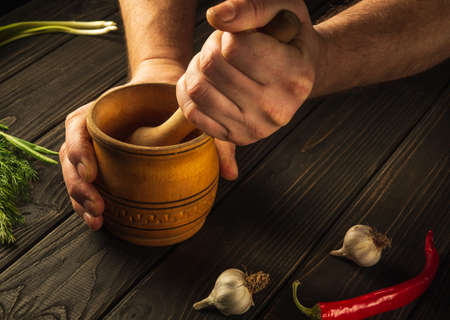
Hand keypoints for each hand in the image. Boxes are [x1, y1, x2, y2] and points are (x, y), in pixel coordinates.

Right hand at [60, 59, 237, 229]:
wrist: (164, 87)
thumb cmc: (174, 97)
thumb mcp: (194, 112)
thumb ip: (214, 139)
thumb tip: (231, 174)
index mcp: (107, 110)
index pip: (79, 126)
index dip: (80, 150)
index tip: (91, 172)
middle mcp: (97, 128)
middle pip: (72, 156)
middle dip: (78, 186)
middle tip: (97, 207)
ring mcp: (98, 145)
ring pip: (75, 172)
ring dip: (80, 199)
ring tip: (96, 220)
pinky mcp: (105, 160)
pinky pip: (88, 180)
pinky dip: (87, 200)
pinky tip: (100, 219)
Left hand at [176, 0, 323, 145]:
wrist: (296, 77)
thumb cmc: (287, 39)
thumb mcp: (281, 9)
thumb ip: (250, 8)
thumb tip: (215, 17)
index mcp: (296, 75)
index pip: (234, 47)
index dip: (228, 34)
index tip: (238, 36)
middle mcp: (277, 108)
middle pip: (212, 66)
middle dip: (211, 47)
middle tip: (223, 46)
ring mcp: (256, 128)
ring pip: (198, 89)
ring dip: (197, 68)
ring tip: (214, 63)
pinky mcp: (236, 138)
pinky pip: (192, 112)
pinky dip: (190, 91)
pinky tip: (206, 81)